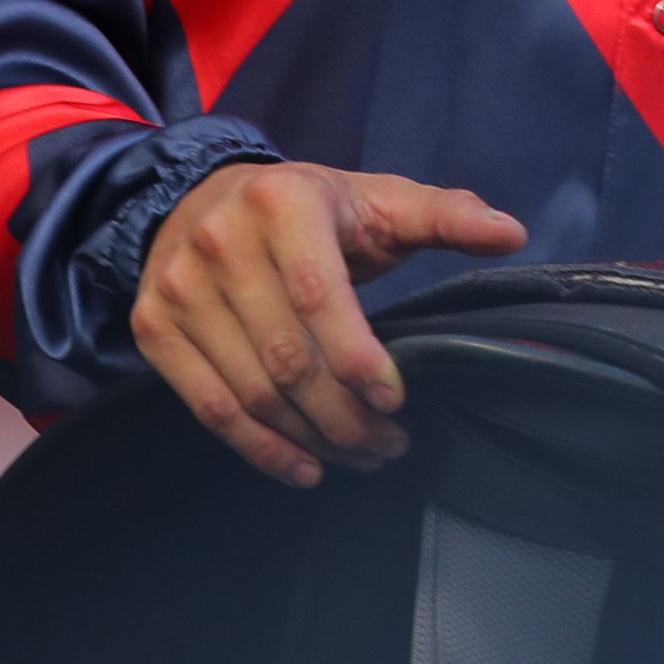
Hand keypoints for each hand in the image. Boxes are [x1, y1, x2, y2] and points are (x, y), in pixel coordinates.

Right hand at [130, 159, 526, 487]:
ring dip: (312, 440)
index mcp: (281, 203)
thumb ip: (443, 215)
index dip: (359, 360)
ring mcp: (179, 288)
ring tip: (357, 453)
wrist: (195, 198)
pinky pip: (209, 409)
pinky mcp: (153, 327)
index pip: (320, 298)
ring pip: (251, 392)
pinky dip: (260, 450)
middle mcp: (220, 242)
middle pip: (287, 359)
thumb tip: (510, 233)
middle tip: (387, 443)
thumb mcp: (373, 199)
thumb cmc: (303, 207)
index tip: (396, 399)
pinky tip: (304, 466)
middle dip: (344, 416)